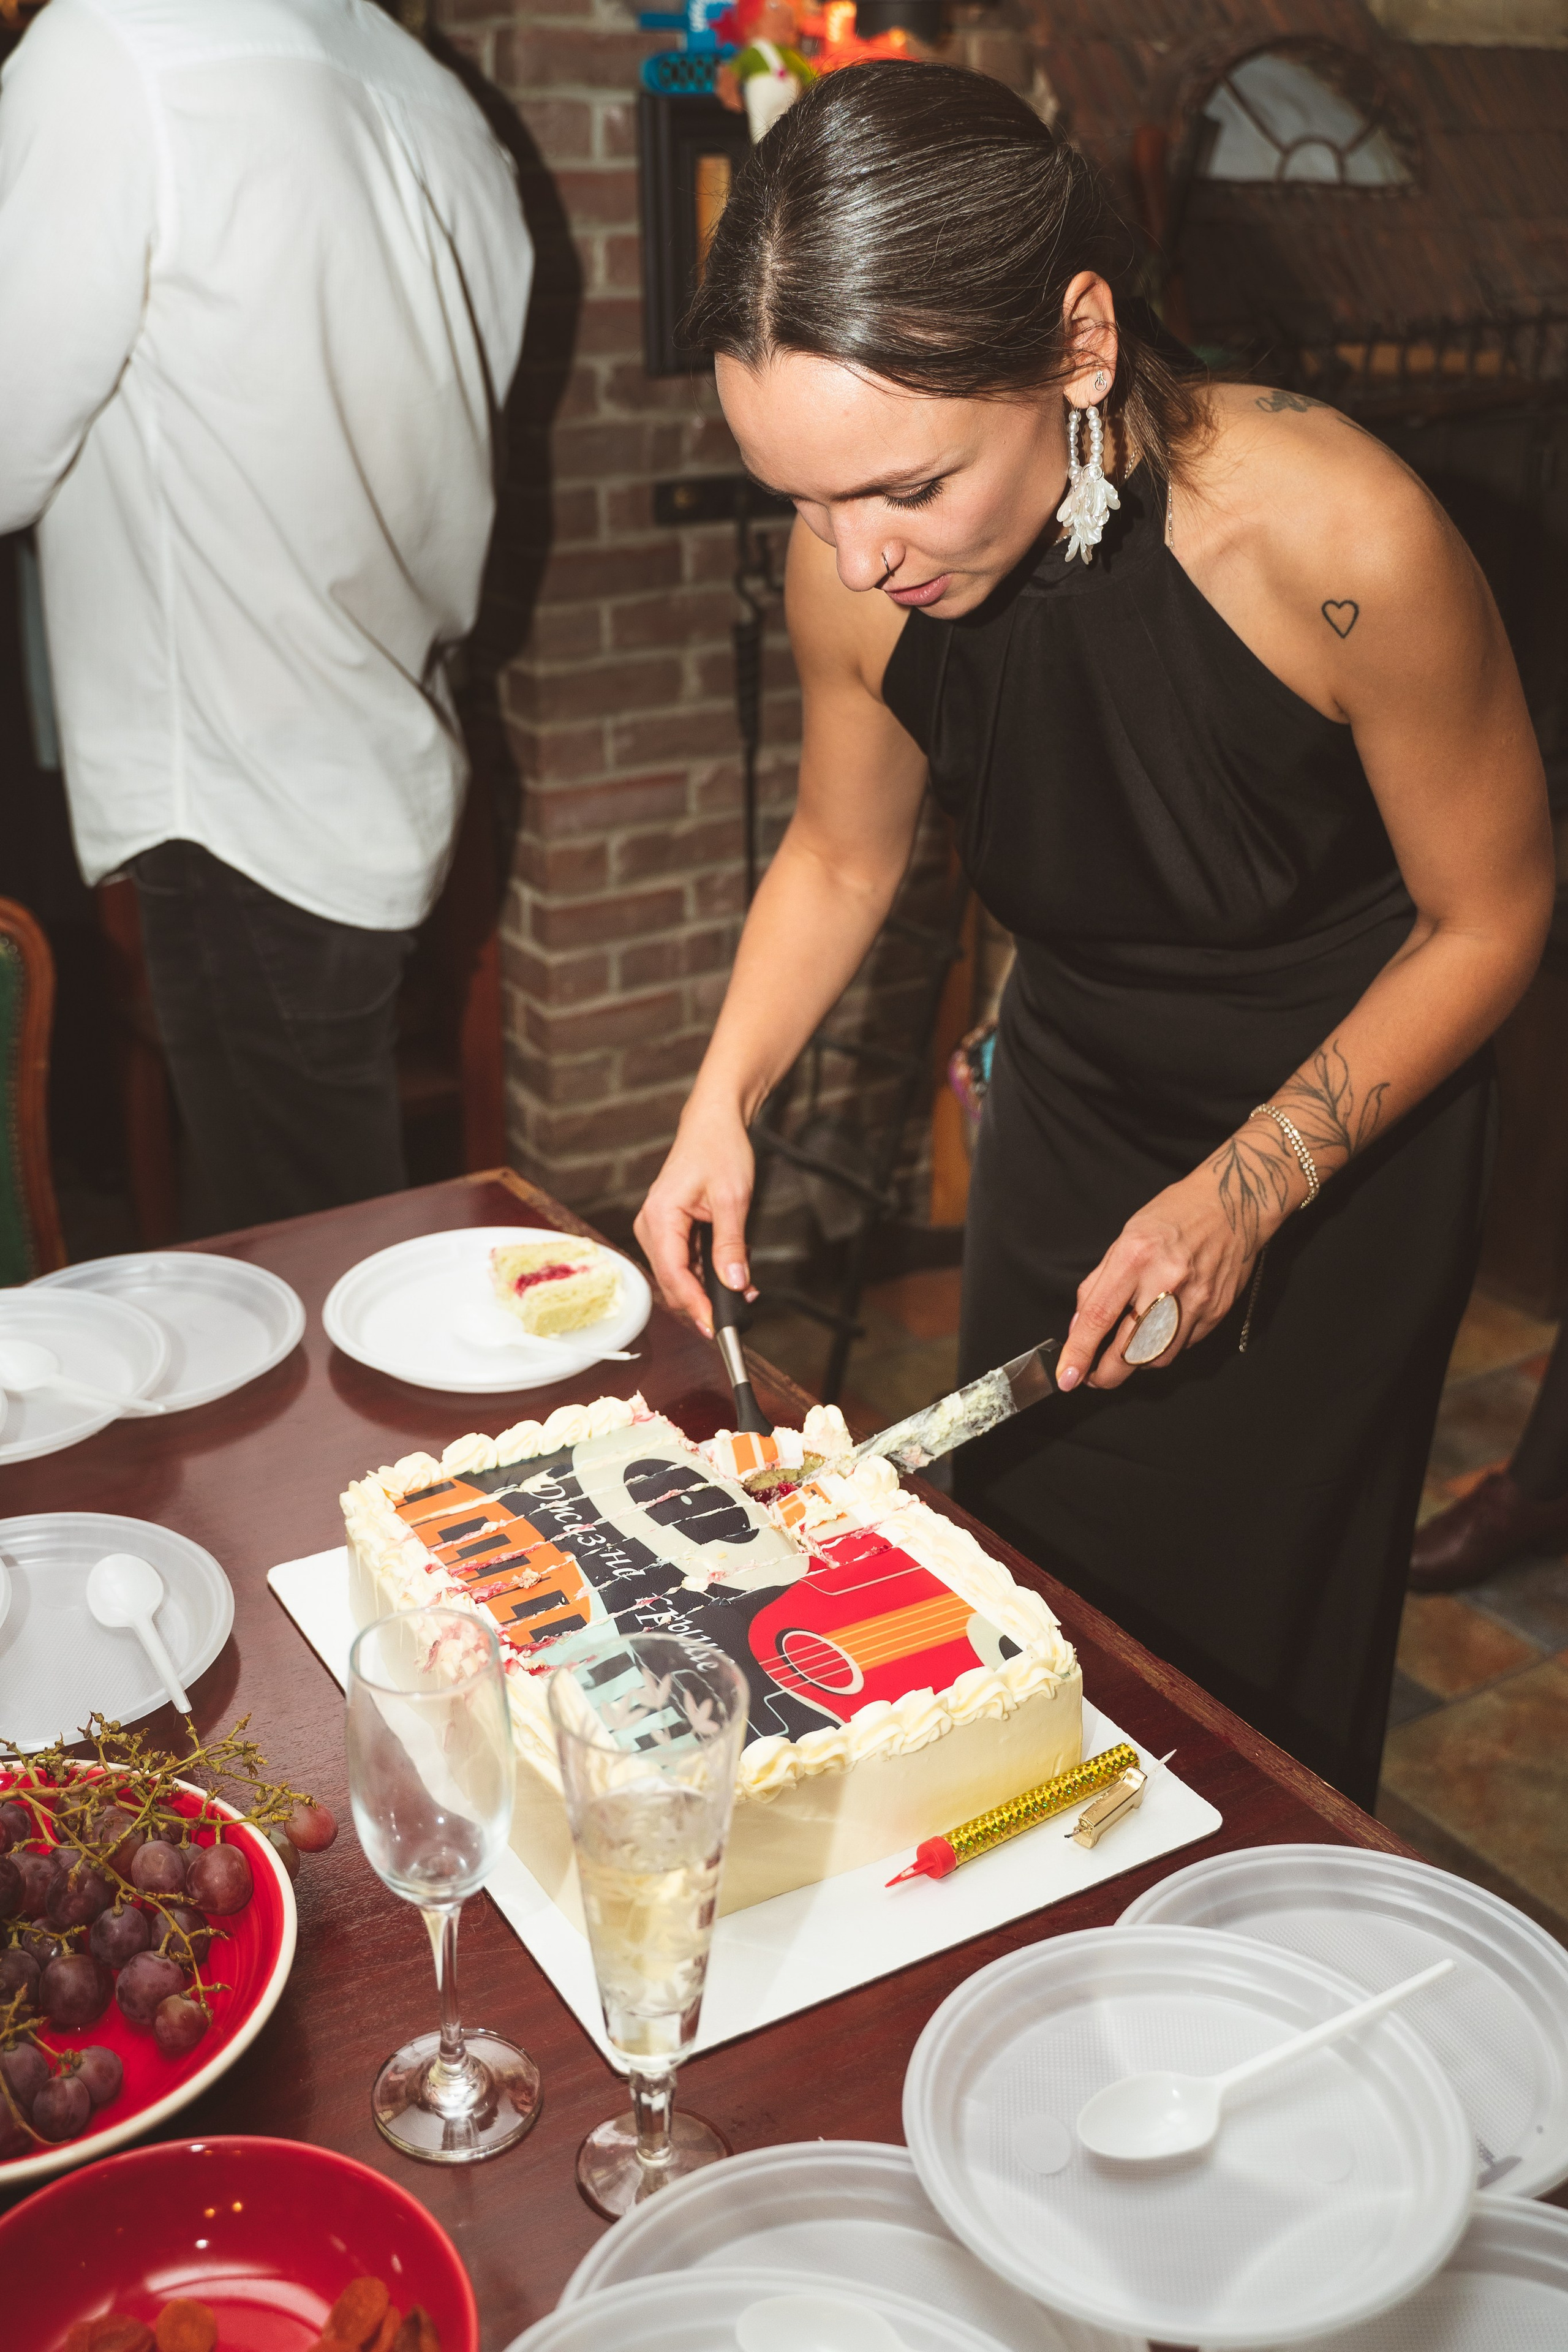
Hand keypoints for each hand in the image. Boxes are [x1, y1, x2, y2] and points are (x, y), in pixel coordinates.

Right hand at [633, 1099, 756, 1336]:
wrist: (713, 1123)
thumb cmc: (720, 1150)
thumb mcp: (733, 1199)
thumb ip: (731, 1246)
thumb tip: (734, 1285)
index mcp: (661, 1216)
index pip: (673, 1274)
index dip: (695, 1304)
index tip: (715, 1326)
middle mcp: (651, 1224)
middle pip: (672, 1280)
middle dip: (704, 1300)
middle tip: (740, 1310)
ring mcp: (657, 1227)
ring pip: (678, 1275)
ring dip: (707, 1288)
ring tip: (742, 1291)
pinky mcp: (668, 1229)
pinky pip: (683, 1261)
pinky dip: (705, 1273)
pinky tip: (730, 1275)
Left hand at [1055, 1155, 1288, 1392]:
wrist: (1234, 1203)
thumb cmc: (1174, 1215)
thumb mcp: (1124, 1238)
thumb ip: (1098, 1285)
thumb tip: (1079, 1327)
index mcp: (1135, 1257)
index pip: (1099, 1317)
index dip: (1079, 1353)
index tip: (1067, 1377)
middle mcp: (1166, 1281)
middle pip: (1129, 1351)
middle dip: (1104, 1375)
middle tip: (1093, 1376)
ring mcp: (1196, 1300)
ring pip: (1157, 1358)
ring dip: (1135, 1363)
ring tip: (1127, 1349)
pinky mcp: (1216, 1312)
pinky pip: (1182, 1346)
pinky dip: (1164, 1346)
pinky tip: (1160, 1328)